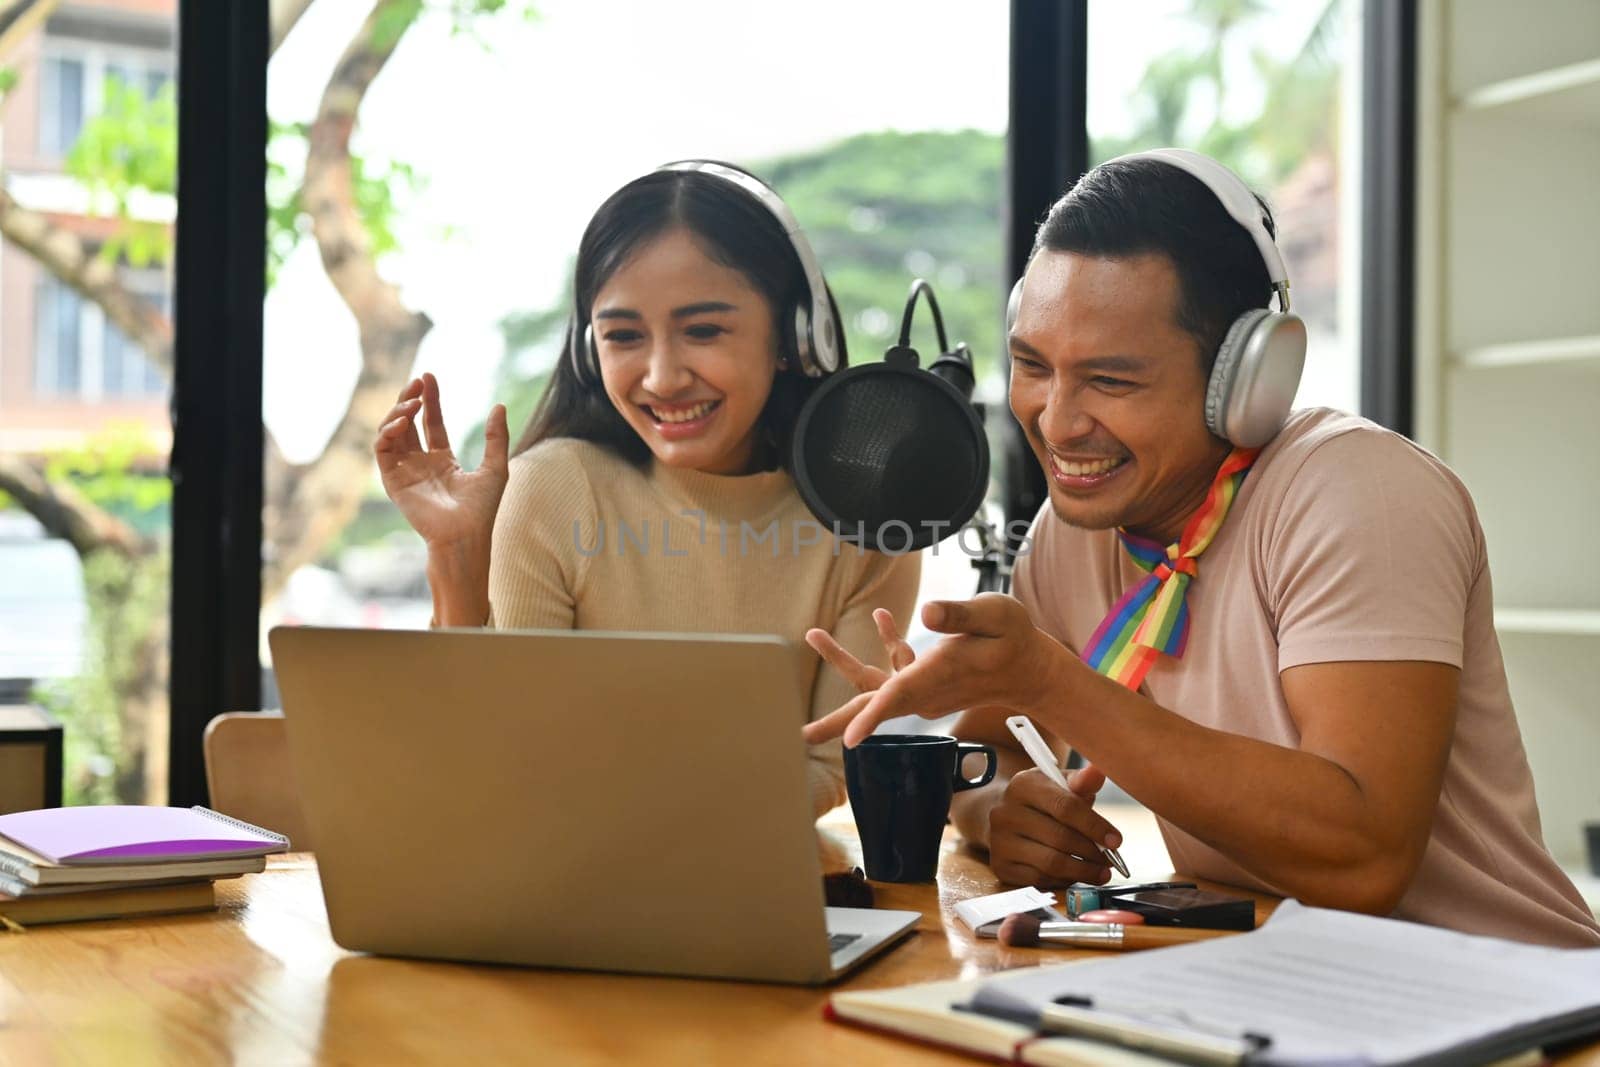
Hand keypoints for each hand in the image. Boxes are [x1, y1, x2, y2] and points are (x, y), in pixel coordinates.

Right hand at [375, 373, 509, 548]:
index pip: (432, 422)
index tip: (428, 376)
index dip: (430, 399)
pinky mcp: (393, 481)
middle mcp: (420, 464)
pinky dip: (386, 433)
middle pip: (409, 423)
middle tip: (417, 382)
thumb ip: (496, 437)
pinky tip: (401, 422)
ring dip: (397, 413)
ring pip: (391, 433)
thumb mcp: (496, 467)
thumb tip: (499, 406)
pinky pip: (381, 451)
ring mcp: (405, 472)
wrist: (465, 535)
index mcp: (442, 460)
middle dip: (410, 399)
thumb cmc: (482, 508)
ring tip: (412, 402)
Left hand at [802, 594, 1068, 747]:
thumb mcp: (996, 615)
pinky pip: (893, 666)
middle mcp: (925, 689)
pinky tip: (881, 616)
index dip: (873, 717)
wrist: (1028, 668)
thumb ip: (961, 613)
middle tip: (800, 736)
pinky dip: (885, 642)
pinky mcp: (922, 681)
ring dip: (842, 659)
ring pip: (875, 682)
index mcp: (939, 675)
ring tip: (814, 634)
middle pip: (873, 705)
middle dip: (836, 721)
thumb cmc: (1015, 638)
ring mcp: (922, 688)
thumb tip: (925, 612)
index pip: (899, 696)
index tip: (850, 740)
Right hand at [988, 764, 1121, 886]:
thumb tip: (1098, 771)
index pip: (1065, 807)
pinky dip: (1063, 880)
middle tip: (1110, 860)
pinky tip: (1075, 875)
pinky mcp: (1000, 866)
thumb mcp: (1058, 783)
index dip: (1094, 826)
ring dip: (1083, 871)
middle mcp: (1005, 812)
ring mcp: (999, 841)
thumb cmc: (1041, 800)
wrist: (1005, 817)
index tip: (1116, 841)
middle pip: (1060, 838)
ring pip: (1051, 863)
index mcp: (1023, 785)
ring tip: (1100, 871)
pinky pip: (1039, 880)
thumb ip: (1081, 781)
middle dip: (1092, 852)